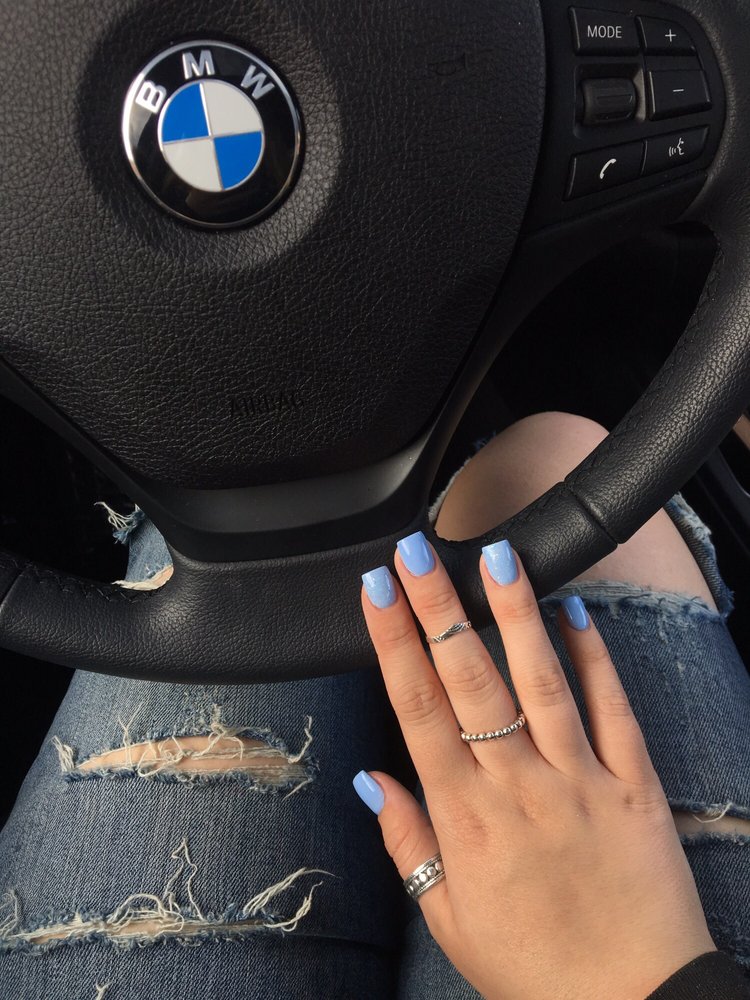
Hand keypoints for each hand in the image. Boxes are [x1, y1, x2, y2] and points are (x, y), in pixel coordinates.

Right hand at [357, 533, 714, 999]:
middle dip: (436, 607)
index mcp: (466, 818)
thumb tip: (371, 778)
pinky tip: (573, 610)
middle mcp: (519, 787)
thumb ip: (406, 842)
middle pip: (468, 679)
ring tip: (493, 556)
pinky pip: (612, 708)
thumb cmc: (535, 967)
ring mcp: (580, 779)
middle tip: (415, 551)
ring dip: (513, 614)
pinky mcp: (634, 782)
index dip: (393, 642)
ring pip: (540, 680)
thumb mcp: (448, 919)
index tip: (375, 592)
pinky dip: (594, 656)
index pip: (417, 709)